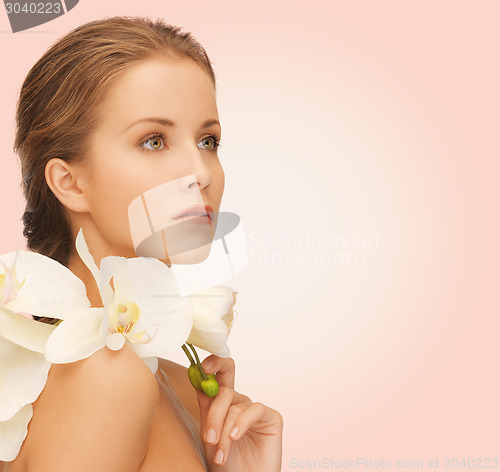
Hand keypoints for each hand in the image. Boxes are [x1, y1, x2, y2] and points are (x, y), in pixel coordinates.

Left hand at [195, 355, 282, 471]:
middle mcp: (238, 403)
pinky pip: (254, 410)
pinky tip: (234, 438)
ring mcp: (255, 409)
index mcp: (221, 405)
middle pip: (227, 377)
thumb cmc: (227, 465)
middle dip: (217, 370)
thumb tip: (198, 382)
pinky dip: (241, 424)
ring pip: (234, 404)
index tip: (201, 366)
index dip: (211, 364)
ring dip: (222, 429)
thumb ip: (207, 409)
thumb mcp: (210, 436)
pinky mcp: (271, 418)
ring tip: (220, 453)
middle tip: (205, 371)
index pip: (216, 377)